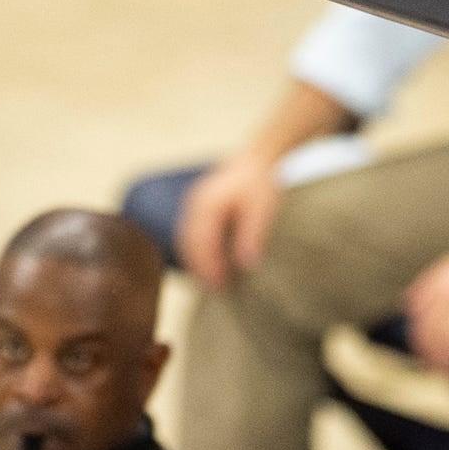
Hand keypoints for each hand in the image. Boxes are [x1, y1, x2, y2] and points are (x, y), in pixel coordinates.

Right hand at [176, 151, 283, 290]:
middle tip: (217, 291)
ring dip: (197, 262)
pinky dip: (198, 251)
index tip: (221, 286)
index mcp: (207, 205)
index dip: (208, 267)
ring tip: (213, 282)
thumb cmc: (261, 183)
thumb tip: (247, 265)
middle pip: (189, 244)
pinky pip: (191, 235)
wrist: (258, 158)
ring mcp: (193, 206)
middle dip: (200, 269)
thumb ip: (252, 235)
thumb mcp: (262, 208)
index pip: (201, 243)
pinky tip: (212, 263)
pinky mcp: (197, 209)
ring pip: (187, 241)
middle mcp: (194, 205)